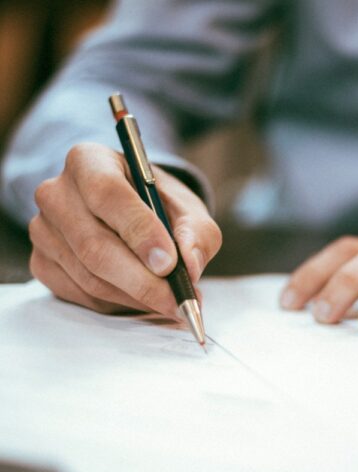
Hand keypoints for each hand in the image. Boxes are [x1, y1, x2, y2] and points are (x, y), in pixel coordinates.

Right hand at [29, 143, 221, 315]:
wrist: (134, 215)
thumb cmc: (160, 207)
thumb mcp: (188, 211)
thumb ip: (196, 233)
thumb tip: (190, 266)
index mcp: (89, 161)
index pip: (107, 194)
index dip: (140, 232)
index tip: (170, 263)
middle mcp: (57, 193)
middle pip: (94, 246)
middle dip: (143, 281)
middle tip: (178, 300)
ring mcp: (44, 231)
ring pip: (90, 277)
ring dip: (136, 297)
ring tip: (171, 302)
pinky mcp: (43, 263)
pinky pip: (81, 295)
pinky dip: (119, 304)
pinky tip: (144, 300)